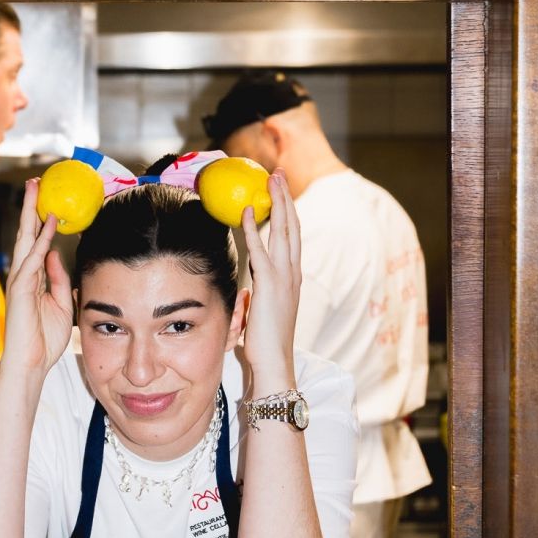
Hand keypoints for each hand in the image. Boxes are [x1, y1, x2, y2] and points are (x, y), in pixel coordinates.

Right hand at [1, 179, 73, 376]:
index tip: (48, 198)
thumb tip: (55, 254)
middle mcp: (23, 274)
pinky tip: (47, 222)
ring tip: (35, 189)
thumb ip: (58, 279)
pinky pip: (32, 259)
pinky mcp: (19, 289)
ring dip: (31, 213)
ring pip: (26, 239)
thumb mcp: (61, 303)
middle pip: (27, 234)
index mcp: (32, 278)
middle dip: (31, 207)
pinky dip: (40, 240)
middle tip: (36, 181)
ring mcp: (19, 280)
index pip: (36, 242)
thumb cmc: (44, 338)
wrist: (32, 363)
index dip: (41, 219)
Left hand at [241, 170, 301, 388]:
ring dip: (276, 203)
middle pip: (291, 226)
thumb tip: (246, 293)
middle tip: (277, 174)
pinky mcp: (269, 284)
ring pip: (282, 231)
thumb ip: (256, 298)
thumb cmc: (265, 344)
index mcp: (292, 279)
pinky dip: (251, 227)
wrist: (275, 363)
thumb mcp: (261, 314)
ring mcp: (284, 277)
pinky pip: (259, 249)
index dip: (287, 213)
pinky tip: (245, 210)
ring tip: (270, 180)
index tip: (280, 194)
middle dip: (285, 198)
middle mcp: (292, 273)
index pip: (291, 238)